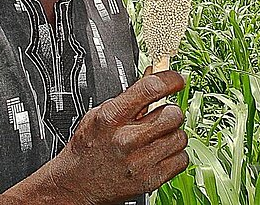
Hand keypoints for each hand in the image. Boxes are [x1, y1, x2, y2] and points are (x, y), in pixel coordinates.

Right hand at [48, 70, 188, 203]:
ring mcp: (140, 162)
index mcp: (112, 117)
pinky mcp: (151, 180)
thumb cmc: (89, 146)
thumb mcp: (99, 113)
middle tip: (161, 115)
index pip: (150, 89)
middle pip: (172, 114)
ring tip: (156, 137)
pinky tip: (160, 152)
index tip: (177, 80)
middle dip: (170, 111)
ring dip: (172, 134)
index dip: (170, 80)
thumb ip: (128, 97)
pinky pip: (181, 159)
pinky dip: (175, 154)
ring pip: (180, 136)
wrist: (77, 183)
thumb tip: (154, 76)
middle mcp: (127, 139)